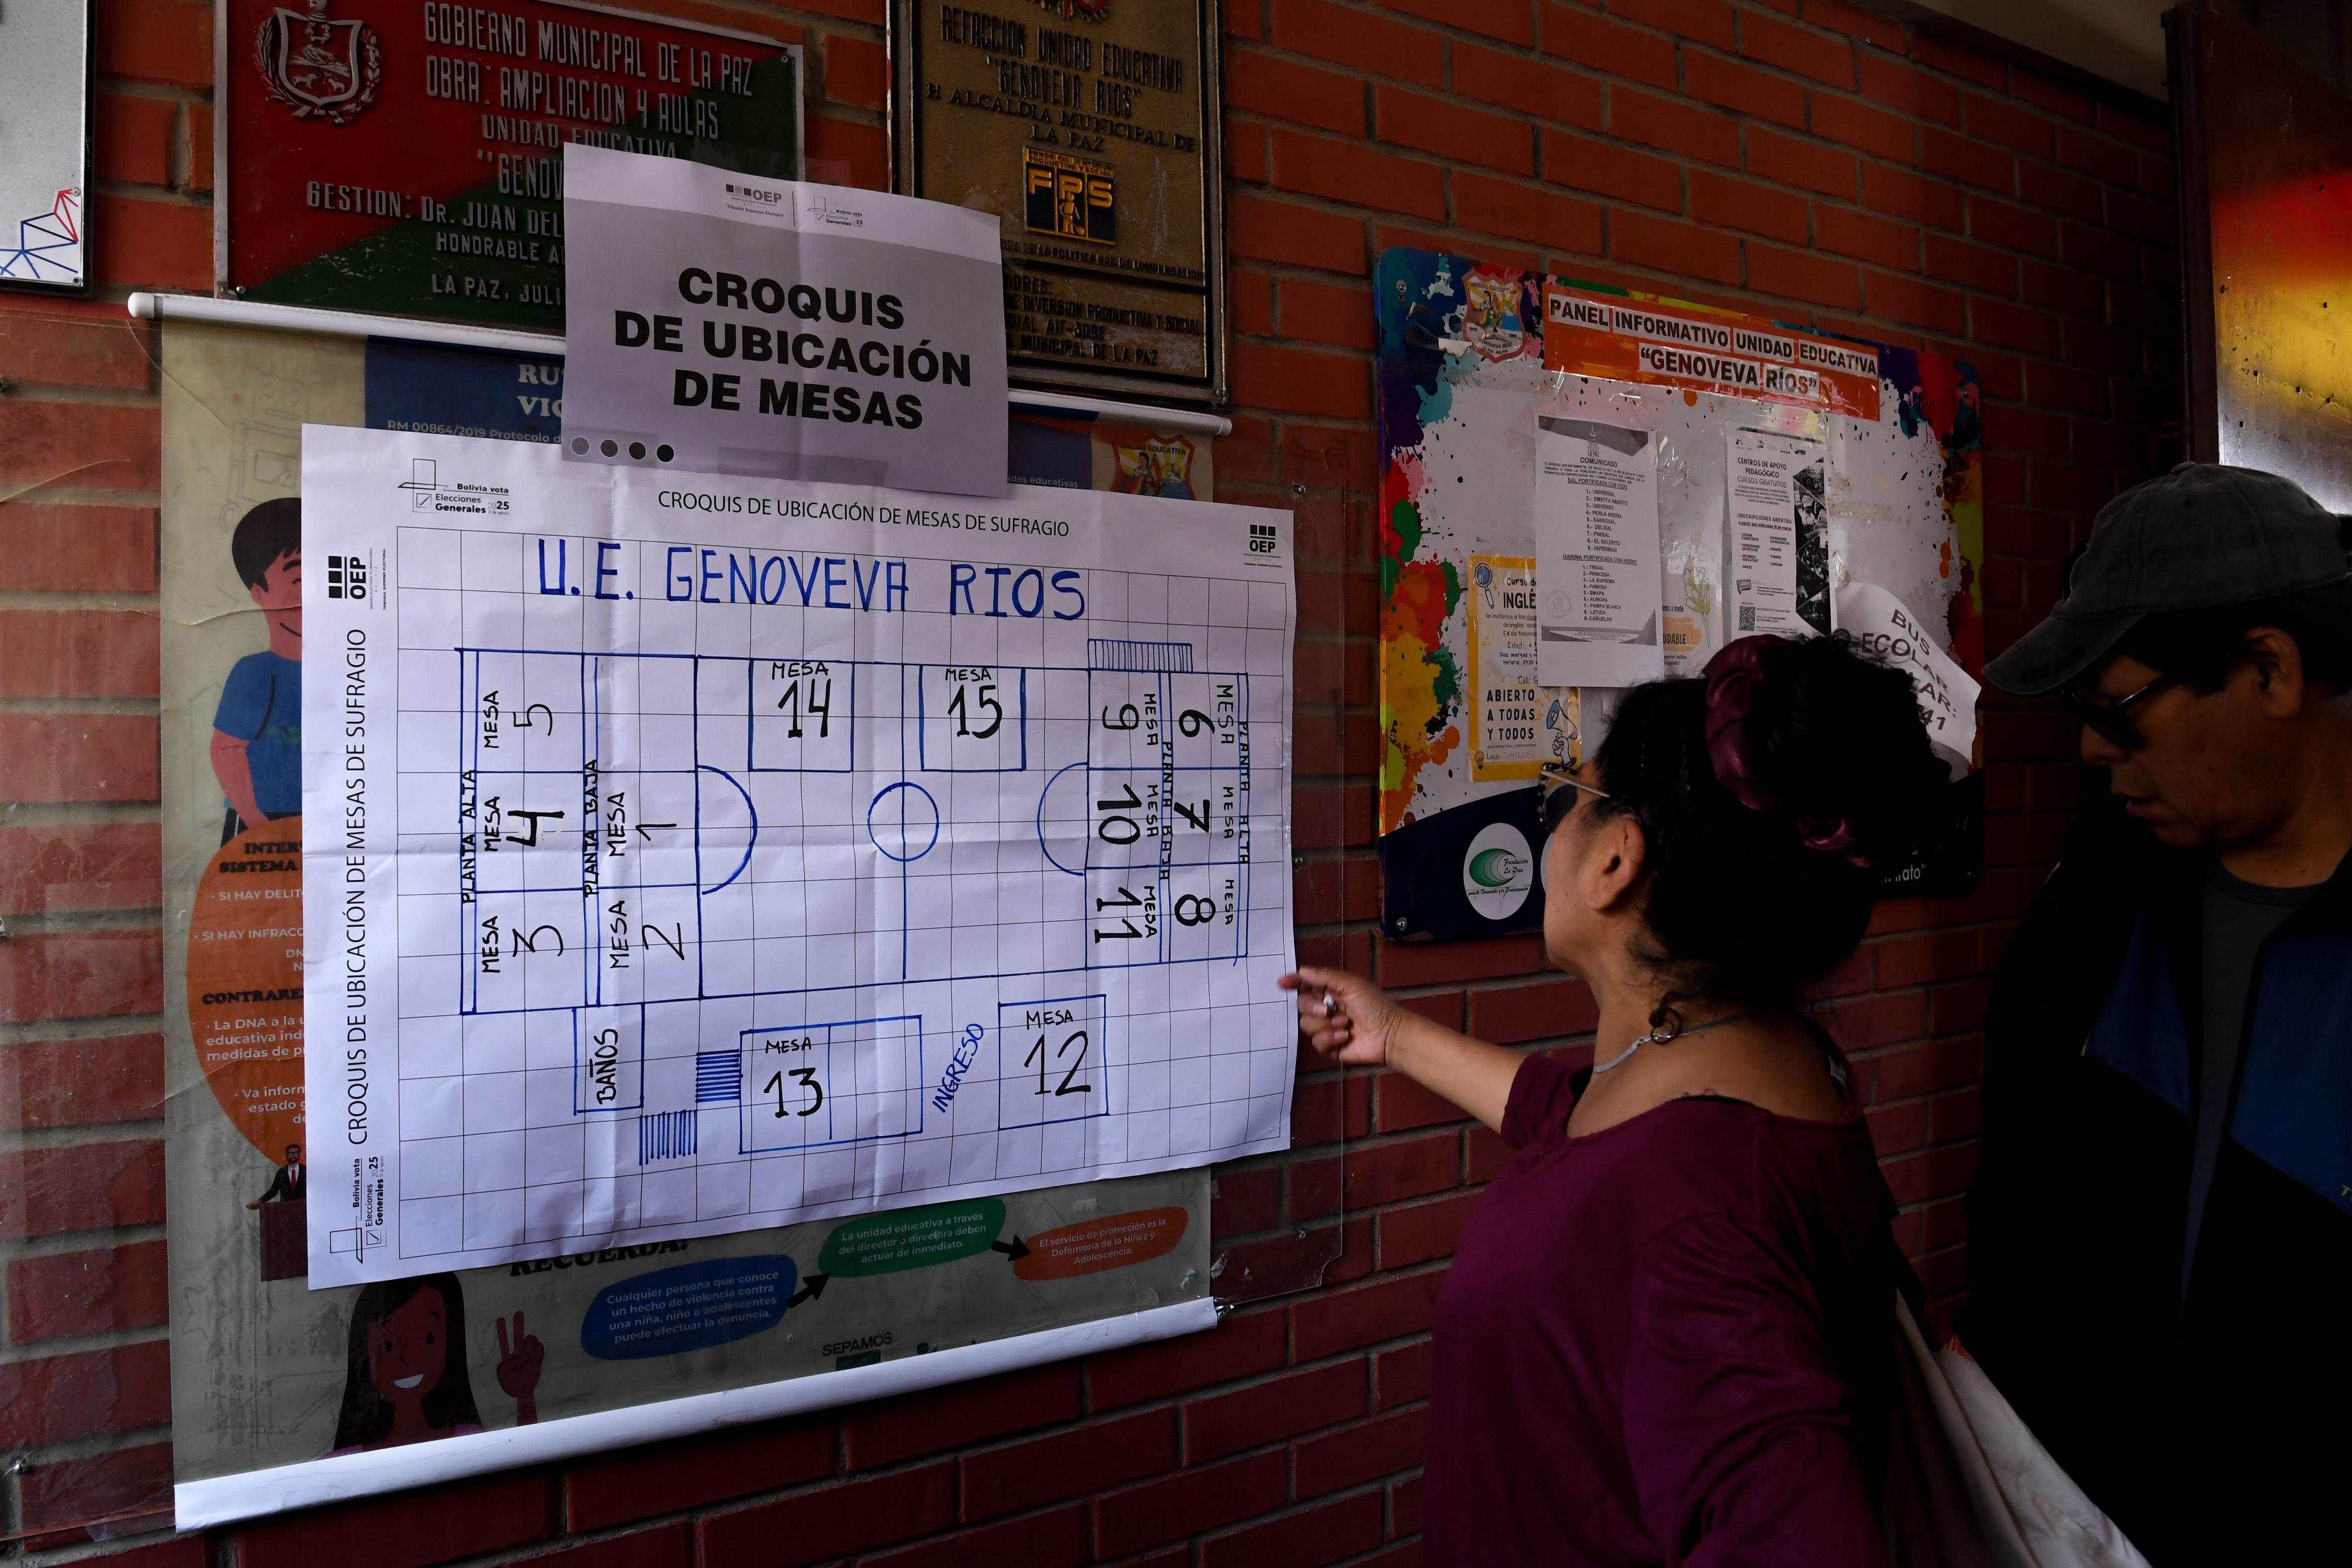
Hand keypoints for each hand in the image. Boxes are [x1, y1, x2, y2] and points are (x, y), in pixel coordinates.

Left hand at [494, 1310, 542, 1422]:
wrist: (523, 1392)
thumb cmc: (511, 1383)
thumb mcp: (504, 1373)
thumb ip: (512, 1361)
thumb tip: (525, 1354)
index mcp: (507, 1356)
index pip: (504, 1341)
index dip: (502, 1330)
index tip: (500, 1318)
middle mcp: (518, 1352)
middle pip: (517, 1335)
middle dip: (518, 1324)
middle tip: (518, 1313)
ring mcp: (529, 1354)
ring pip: (531, 1340)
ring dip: (530, 1347)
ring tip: (528, 1358)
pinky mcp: (538, 1358)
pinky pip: (540, 1350)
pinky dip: (538, 1354)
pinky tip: (534, 1360)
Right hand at [1279, 966, 1406, 1067]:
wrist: (1388, 1034)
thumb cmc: (1373, 1006)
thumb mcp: (1351, 985)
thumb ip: (1325, 977)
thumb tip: (1301, 970)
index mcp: (1331, 991)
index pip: (1306, 984)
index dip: (1293, 982)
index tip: (1282, 983)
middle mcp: (1326, 1008)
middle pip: (1302, 1005)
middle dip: (1312, 1007)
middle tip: (1329, 1010)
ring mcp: (1327, 1028)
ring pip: (1307, 1025)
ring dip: (1325, 1025)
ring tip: (1345, 1025)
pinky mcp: (1330, 1046)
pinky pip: (1317, 1043)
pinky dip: (1330, 1039)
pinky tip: (1345, 1037)